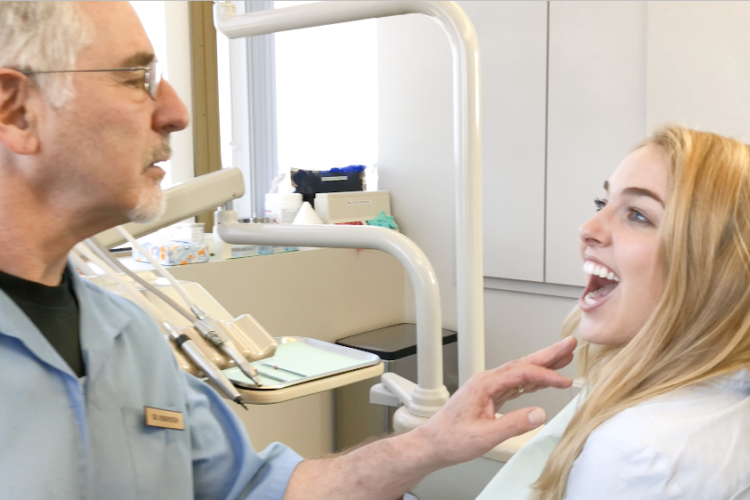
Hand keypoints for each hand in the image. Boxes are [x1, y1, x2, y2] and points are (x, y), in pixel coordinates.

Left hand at [413, 336, 576, 467]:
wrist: (433, 444)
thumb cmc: (452, 439)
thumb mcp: (485, 436)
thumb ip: (513, 424)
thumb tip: (539, 414)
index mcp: (484, 384)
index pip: (521, 373)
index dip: (546, 376)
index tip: (565, 382)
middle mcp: (486, 381)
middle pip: (522, 364)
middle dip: (547, 354)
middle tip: (569, 344)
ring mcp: (488, 387)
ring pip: (520, 372)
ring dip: (542, 365)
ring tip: (563, 358)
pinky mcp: (489, 396)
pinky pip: (515, 384)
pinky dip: (532, 380)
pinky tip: (543, 380)